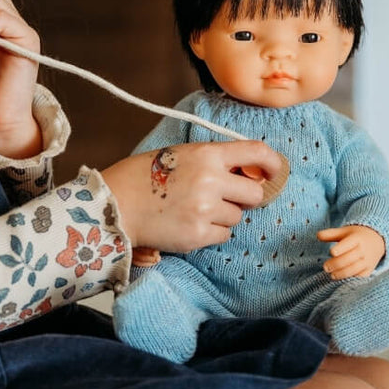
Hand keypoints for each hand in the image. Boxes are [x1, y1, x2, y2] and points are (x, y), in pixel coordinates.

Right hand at [101, 141, 281, 251]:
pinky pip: (223, 235)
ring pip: (236, 217)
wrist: (114, 205)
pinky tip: (188, 224)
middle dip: (244, 197)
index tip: (274, 172)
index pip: (256, 152)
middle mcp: (211, 181)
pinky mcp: (198, 235)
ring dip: (222, 215)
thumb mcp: (179, 155)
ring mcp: (205, 210)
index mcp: (206, 155)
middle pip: (254, 193)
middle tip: (223, 198)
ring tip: (192, 210)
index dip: (272, 163)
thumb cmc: (141, 177)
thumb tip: (244, 173)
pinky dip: (211, 232)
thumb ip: (212, 161)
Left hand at [318, 225, 385, 278]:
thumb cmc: (356, 236)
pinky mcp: (369, 270)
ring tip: (332, 275)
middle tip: (326, 268)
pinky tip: (341, 280)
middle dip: (337, 264)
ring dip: (342, 273)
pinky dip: (351, 279)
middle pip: (350, 258)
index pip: (349, 243)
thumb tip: (317, 235)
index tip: (332, 252)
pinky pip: (361, 277)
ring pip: (355, 269)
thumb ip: (331, 234)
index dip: (341, 248)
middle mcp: (363, 250)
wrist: (377, 241)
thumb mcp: (344, 232)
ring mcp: (367, 261)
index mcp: (357, 238)